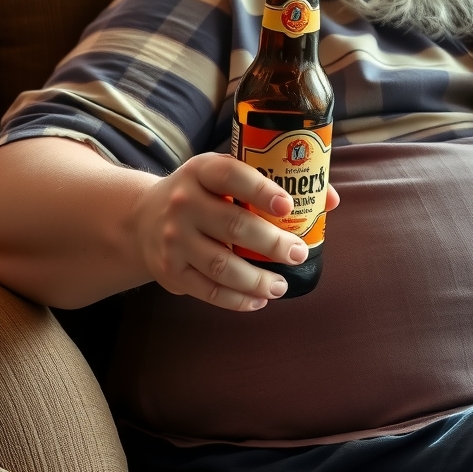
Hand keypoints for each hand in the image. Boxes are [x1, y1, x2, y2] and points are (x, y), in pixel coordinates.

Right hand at [131, 152, 339, 310]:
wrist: (142, 218)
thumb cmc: (203, 194)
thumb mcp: (225, 176)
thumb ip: (274, 181)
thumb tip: (330, 199)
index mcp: (201, 171)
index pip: (232, 175)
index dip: (262, 190)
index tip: (289, 206)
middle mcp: (183, 203)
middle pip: (234, 225)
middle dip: (272, 243)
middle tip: (298, 254)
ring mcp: (174, 239)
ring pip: (222, 266)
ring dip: (258, 280)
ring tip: (281, 285)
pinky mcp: (170, 271)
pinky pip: (208, 290)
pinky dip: (237, 300)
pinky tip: (258, 300)